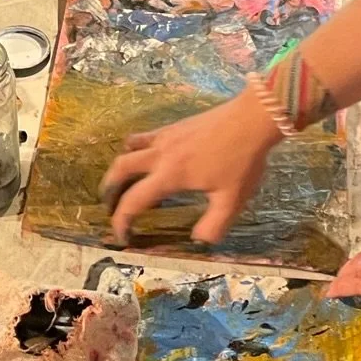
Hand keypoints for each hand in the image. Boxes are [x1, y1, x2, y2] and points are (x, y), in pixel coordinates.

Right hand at [99, 83, 281, 245]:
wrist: (251, 120)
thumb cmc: (242, 161)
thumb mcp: (232, 200)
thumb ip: (214, 225)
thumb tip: (198, 240)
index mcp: (170, 176)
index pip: (134, 201)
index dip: (122, 221)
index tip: (122, 236)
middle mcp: (160, 155)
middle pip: (120, 169)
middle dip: (109, 189)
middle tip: (110, 205)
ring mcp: (164, 137)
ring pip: (128, 149)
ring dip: (119, 167)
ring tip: (121, 181)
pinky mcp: (173, 127)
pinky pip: (144, 137)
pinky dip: (136, 149)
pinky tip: (148, 156)